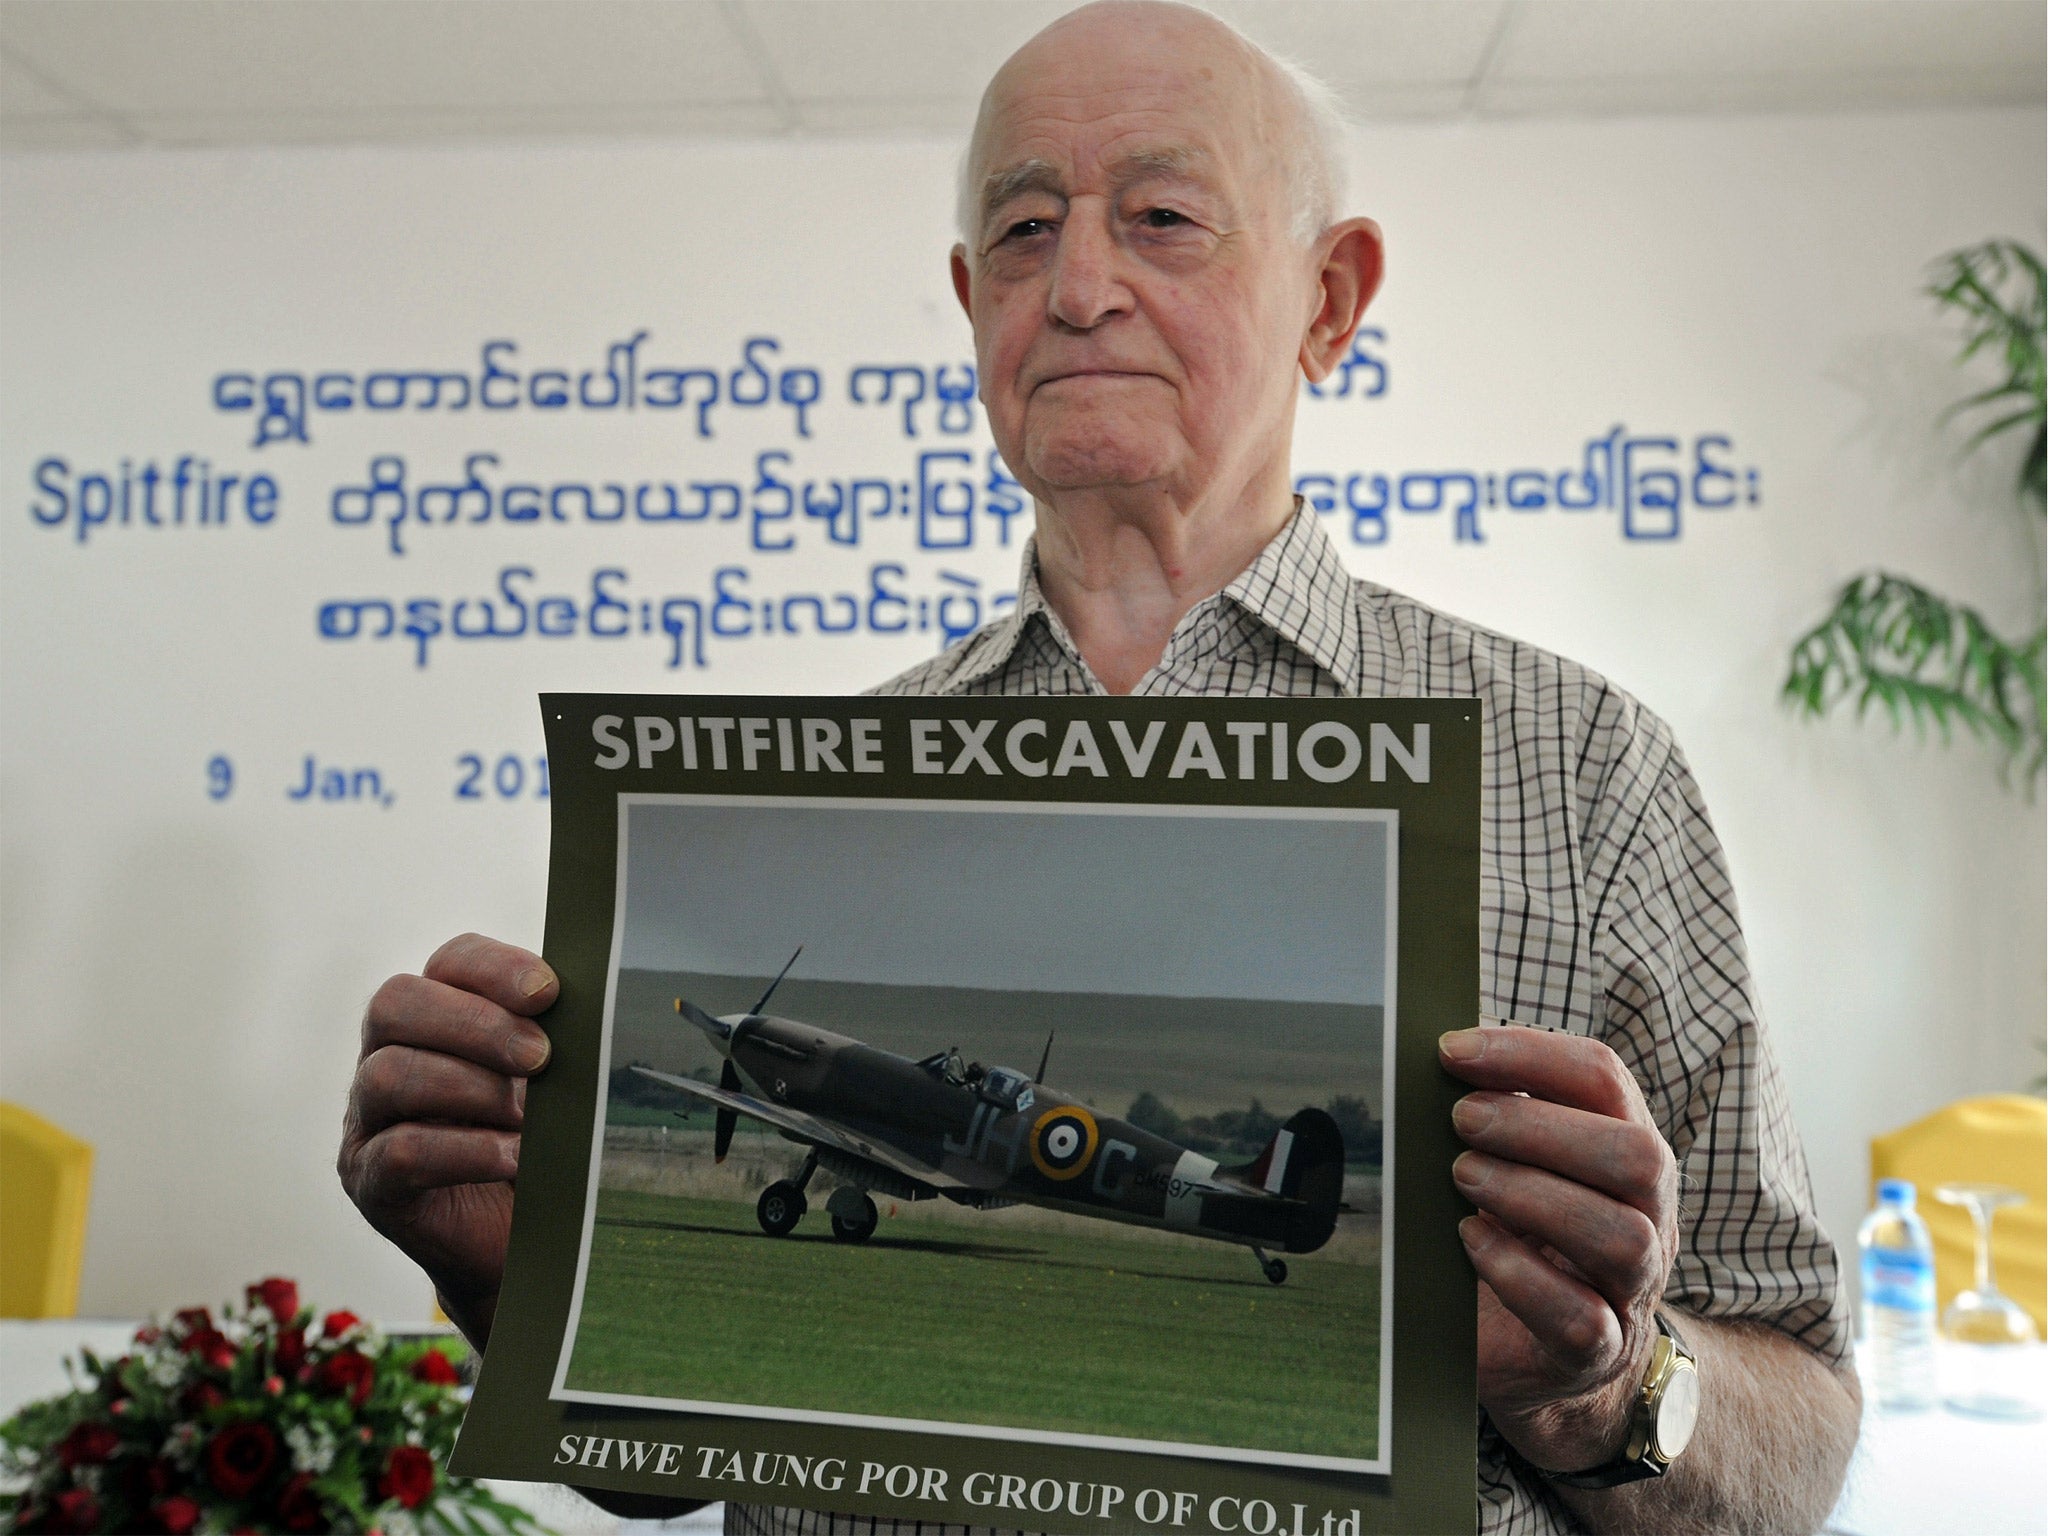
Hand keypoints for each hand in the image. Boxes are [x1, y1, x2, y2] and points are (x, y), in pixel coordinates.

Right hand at [338, 934, 555, 1346]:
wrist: (515, 1240)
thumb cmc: (534, 1145)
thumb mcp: (548, 1084)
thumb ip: (553, 1040)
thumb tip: (588, 1011)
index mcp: (435, 1017)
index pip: (447, 962)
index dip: (495, 968)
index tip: (549, 993)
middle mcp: (385, 1057)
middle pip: (395, 1003)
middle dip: (476, 1024)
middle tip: (541, 1058)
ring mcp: (366, 1121)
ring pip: (387, 1075)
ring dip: (469, 1087)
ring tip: (525, 1117)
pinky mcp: (370, 1183)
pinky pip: (398, 1152)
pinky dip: (466, 1150)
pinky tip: (514, 1158)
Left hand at [1438, 1024, 1679, 1474]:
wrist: (1542, 1357)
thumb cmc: (1523, 1240)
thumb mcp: (1519, 1169)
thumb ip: (1496, 1117)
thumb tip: (1436, 1061)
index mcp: (1626, 1152)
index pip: (1606, 1079)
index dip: (1530, 1054)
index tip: (1452, 1051)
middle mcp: (1650, 1217)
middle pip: (1638, 1157)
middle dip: (1539, 1127)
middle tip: (1461, 1119)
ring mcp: (1632, 1290)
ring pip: (1623, 1237)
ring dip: (1531, 1194)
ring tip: (1463, 1177)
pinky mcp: (1597, 1353)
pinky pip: (1580, 1318)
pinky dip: (1519, 1273)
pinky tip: (1473, 1240)